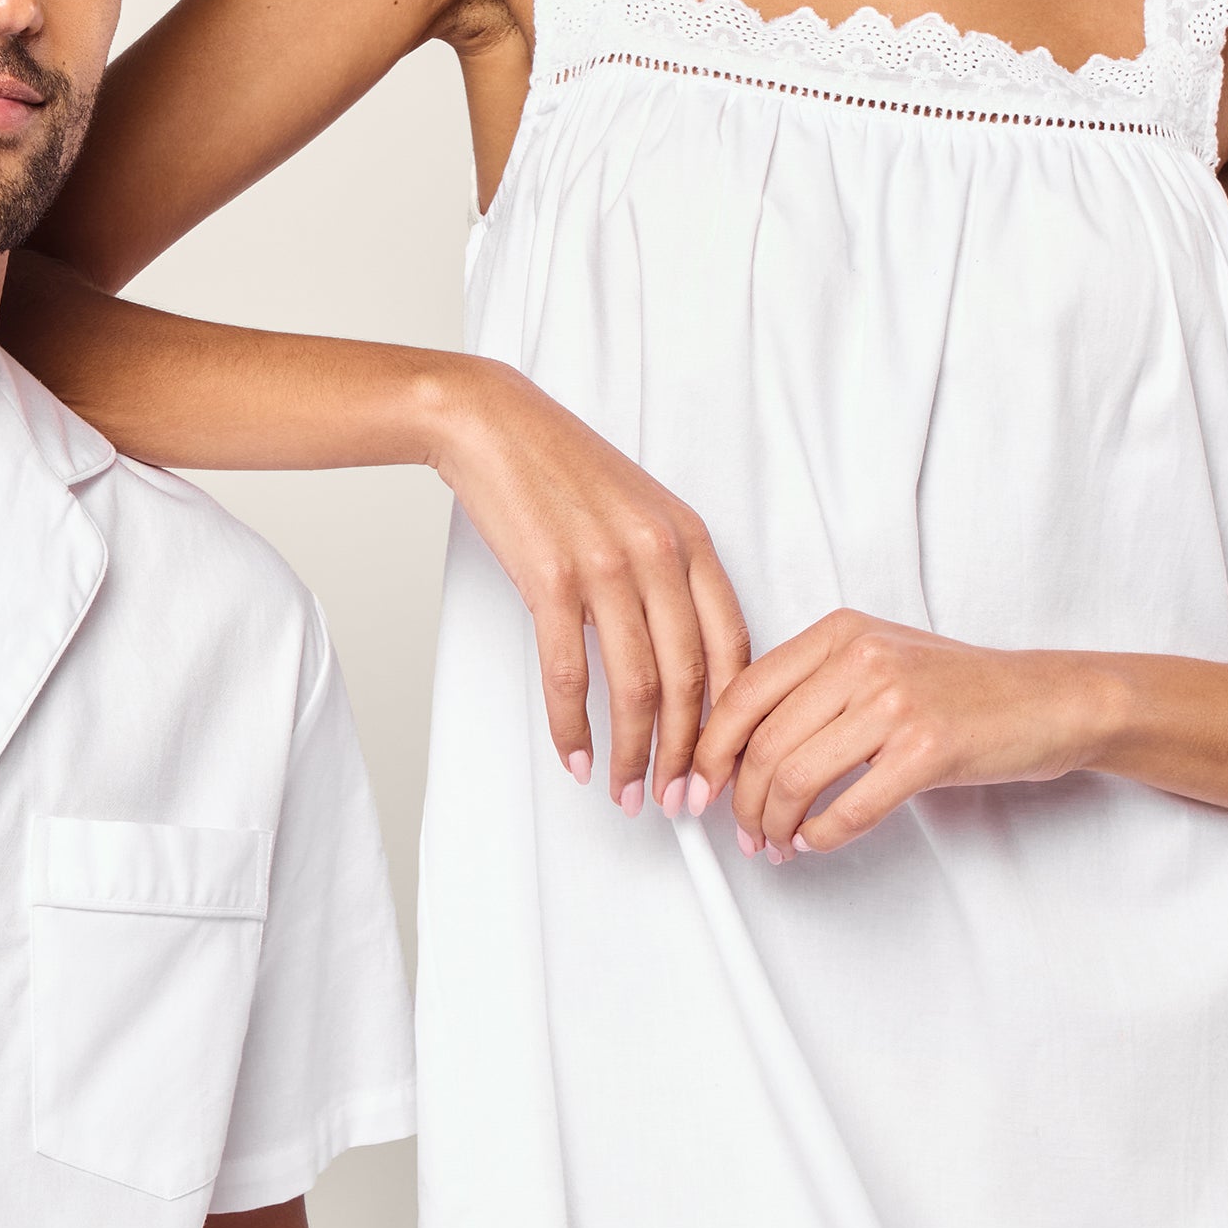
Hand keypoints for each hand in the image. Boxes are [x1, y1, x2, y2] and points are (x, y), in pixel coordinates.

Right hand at [430, 361, 749, 811]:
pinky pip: (570, 674)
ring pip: (636, 687)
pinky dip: (574, 728)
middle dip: (686, 755)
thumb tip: (683, 660)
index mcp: (691, 540)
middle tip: (679, 802)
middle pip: (691, 679)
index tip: (722, 763)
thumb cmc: (562, 469)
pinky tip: (577, 757)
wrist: (493, 425)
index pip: (734, 648)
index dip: (731, 718)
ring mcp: (606, 567)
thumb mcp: (640, 512)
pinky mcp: (550, 580)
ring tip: (626, 793)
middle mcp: (659, 555)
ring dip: (634, 754)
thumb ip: (670, 575)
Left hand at [693, 611, 1107, 853]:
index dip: (708, 750)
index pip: (742, 693)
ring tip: (775, 843)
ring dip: (774, 825)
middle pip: (761, 743)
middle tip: (739, 831)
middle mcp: (860, 658)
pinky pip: (848, 808)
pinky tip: (816, 843)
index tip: (695, 787)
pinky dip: (821, 836)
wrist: (1049, 700)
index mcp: (838, 632)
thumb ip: (811, 687)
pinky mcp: (927, 749)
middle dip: (738, 800)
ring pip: (794, 777)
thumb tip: (737, 747)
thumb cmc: (962, 688)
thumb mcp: (877, 659)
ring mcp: (895, 701)